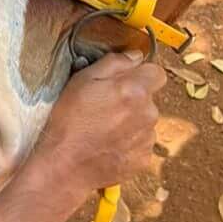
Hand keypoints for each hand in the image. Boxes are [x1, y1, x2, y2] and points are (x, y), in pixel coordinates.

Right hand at [39, 52, 165, 194]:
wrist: (65, 165)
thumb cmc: (69, 120)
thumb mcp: (82, 79)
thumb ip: (114, 62)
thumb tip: (135, 56)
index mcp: (135, 90)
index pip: (157, 73)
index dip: (141, 73)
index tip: (125, 79)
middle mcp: (148, 114)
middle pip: (148, 98)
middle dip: (132, 98)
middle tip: (104, 105)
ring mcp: (148, 139)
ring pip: (145, 120)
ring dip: (130, 120)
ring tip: (103, 127)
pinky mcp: (144, 159)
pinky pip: (141, 142)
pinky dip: (129, 141)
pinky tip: (108, 143)